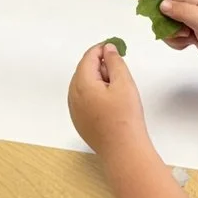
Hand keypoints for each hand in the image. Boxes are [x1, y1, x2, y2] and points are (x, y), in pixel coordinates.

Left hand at [67, 41, 153, 159]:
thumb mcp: (124, 83)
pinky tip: (110, 103)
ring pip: (83, 85)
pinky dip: (95, 94)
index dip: (102, 49)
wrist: (123, 150)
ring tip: (117, 89)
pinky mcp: (79, 121)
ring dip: (98, 80)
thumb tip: (107, 48)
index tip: (116, 47)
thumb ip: (114, 61)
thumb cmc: (125, 116)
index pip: (88, 57)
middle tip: (120, 71)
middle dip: (100, 65)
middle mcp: (72, 96)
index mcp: (81, 83)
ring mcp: (74, 110)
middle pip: (84, 70)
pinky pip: (84, 100)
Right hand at [150, 0, 197, 69]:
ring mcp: (190, 19)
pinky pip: (173, 35)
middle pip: (162, 8)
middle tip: (181, 32)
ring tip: (187, 39)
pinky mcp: (190, 31)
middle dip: (164, 23)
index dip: (158, 4)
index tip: (163, 20)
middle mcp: (190, 5)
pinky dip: (176, 42)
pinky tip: (189, 44)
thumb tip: (162, 4)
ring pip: (165, 24)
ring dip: (170, 35)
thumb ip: (184, 11)